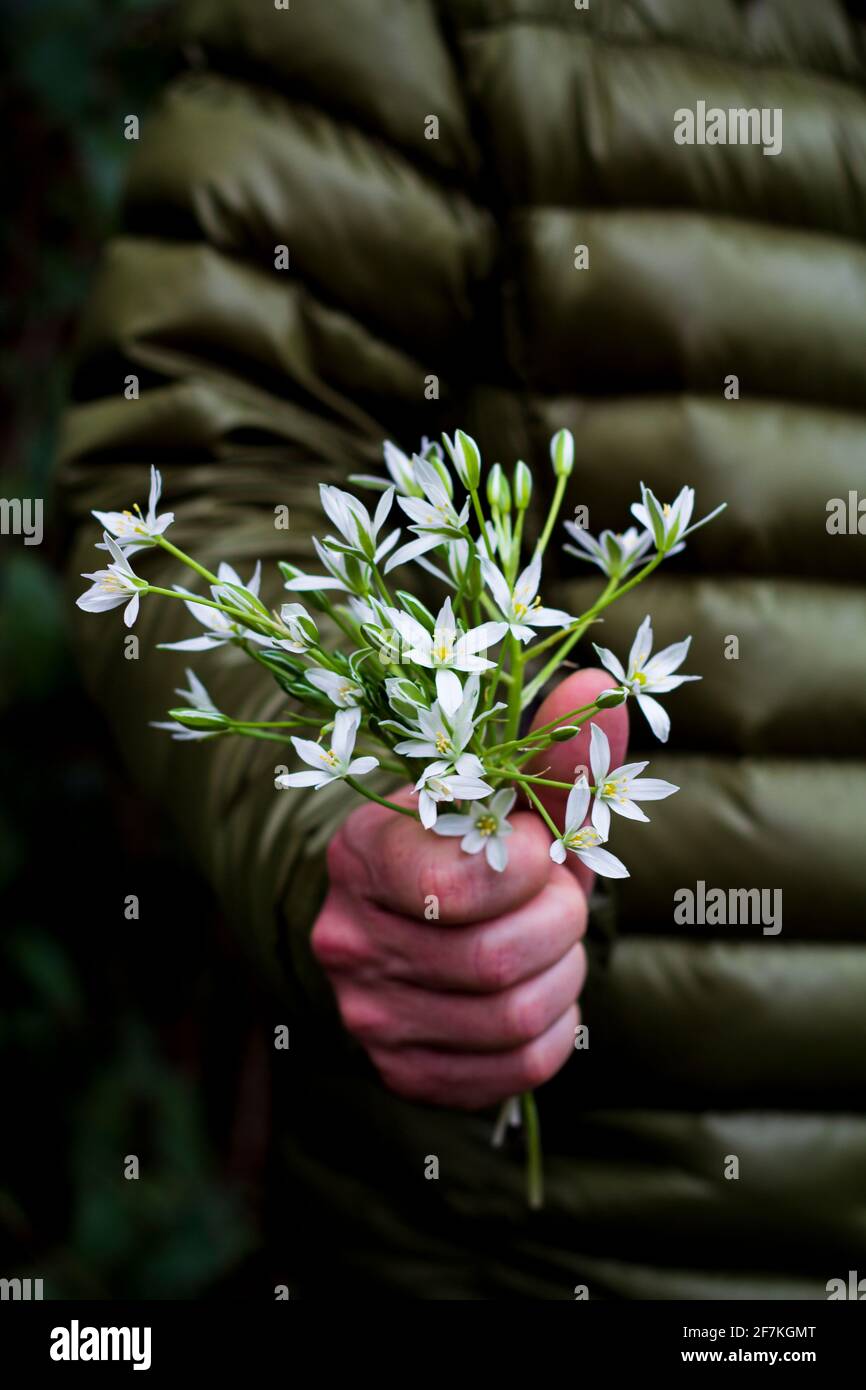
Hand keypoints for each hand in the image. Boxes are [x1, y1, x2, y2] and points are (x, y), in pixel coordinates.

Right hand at [311, 669, 627, 1107]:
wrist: (422, 923)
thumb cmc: (474, 846)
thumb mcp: (508, 796)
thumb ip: (552, 753)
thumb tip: (599, 691)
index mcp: (362, 853)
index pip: (458, 888)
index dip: (530, 870)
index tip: (538, 846)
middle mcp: (346, 938)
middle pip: (495, 960)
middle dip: (559, 923)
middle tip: (557, 896)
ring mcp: (368, 1015)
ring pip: (512, 1018)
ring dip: (563, 974)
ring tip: (549, 940)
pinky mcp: (403, 1072)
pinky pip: (517, 1068)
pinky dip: (555, 1027)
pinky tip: (539, 990)